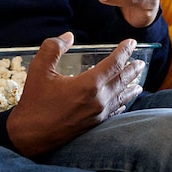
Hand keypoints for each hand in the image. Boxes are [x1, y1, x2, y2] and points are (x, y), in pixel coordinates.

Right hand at [7, 32, 144, 156]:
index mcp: (89, 84)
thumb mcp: (39, 69)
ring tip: (139, 82)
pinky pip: (115, 111)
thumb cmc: (35, 101)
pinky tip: (123, 102)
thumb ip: (53, 48)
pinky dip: (123, 103)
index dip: (124, 51)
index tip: (131, 42)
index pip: (114, 63)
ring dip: (131, 86)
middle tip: (141, 62)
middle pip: (123, 80)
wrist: (31, 135)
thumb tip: (68, 36)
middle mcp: (99, 99)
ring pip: (122, 97)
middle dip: (132, 69)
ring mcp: (99, 114)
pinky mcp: (95, 124)